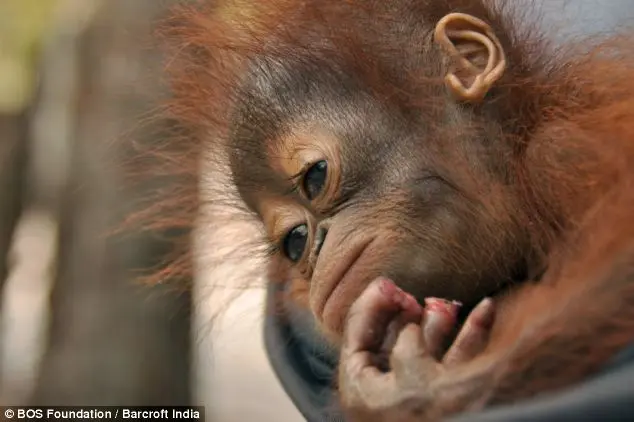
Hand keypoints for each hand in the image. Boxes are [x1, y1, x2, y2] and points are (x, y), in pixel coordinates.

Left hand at [338, 278, 495, 421]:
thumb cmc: (436, 415)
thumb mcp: (414, 373)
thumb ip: (408, 343)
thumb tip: (410, 326)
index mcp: (364, 390)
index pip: (357, 335)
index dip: (371, 305)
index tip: (388, 284)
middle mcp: (388, 393)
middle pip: (393, 340)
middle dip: (408, 314)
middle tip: (415, 297)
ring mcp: (421, 394)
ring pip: (428, 348)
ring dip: (439, 322)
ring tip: (446, 304)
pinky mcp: (452, 396)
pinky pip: (457, 360)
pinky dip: (471, 335)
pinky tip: (485, 311)